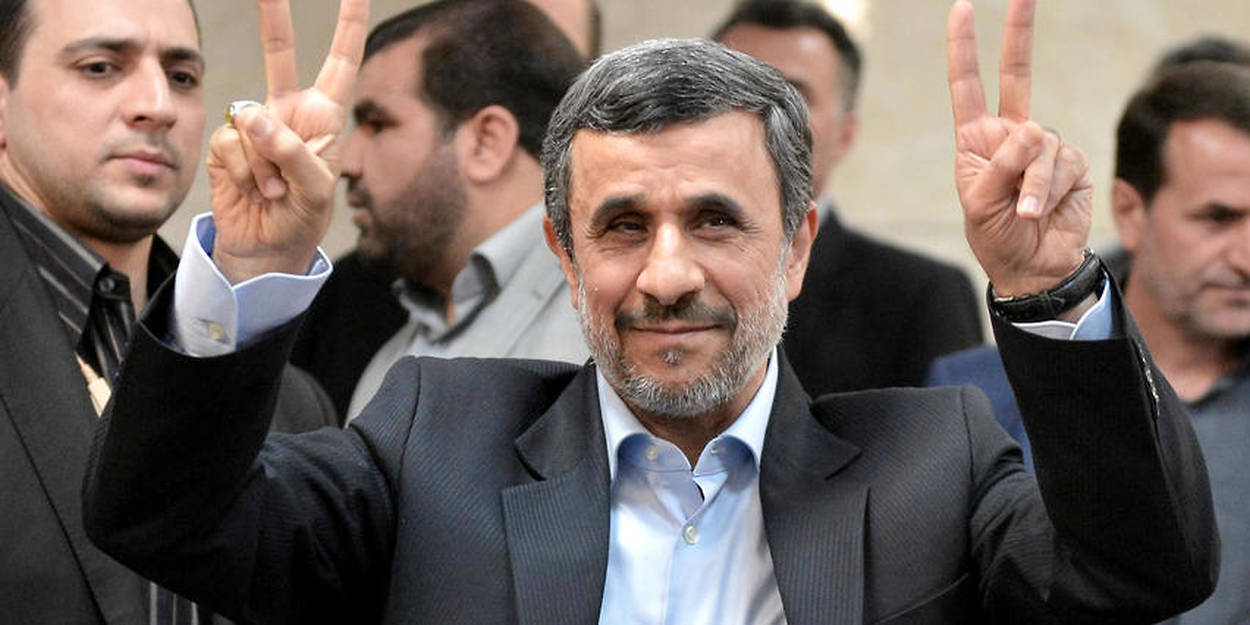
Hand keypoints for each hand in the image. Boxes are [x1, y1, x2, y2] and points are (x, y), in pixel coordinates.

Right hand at [205, 0, 369, 283]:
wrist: (266, 250)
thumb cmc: (302, 221)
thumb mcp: (315, 192)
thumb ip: (292, 153)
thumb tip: (254, 117)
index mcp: (323, 116)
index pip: (341, 62)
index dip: (348, 25)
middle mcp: (287, 111)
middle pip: (278, 54)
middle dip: (274, 17)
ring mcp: (254, 126)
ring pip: (250, 123)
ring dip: (265, 167)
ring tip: (276, 192)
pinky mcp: (227, 143)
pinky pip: (231, 144)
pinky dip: (243, 173)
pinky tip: (253, 191)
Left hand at [946, 0, 1092, 296]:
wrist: (1032, 268)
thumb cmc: (996, 237)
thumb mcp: (980, 204)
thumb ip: (1001, 165)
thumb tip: (1032, 131)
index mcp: (977, 139)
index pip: (967, 85)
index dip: (963, 48)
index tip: (962, 9)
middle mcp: (1011, 134)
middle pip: (1017, 74)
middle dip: (1019, 31)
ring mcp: (1043, 146)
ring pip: (1041, 142)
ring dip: (1032, 181)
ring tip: (1024, 212)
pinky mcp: (1072, 162)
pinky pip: (1062, 163)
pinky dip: (1049, 189)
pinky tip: (1041, 212)